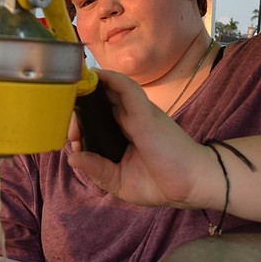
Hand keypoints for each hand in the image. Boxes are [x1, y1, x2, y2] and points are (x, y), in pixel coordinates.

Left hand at [66, 69, 215, 208]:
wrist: (190, 185)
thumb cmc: (160, 182)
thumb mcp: (119, 181)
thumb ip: (97, 169)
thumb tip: (72, 158)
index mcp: (122, 134)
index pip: (96, 119)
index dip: (78, 125)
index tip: (72, 140)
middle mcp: (128, 119)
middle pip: (100, 101)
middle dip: (78, 107)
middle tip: (70, 127)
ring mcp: (137, 113)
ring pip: (111, 89)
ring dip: (90, 89)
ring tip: (74, 95)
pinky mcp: (146, 112)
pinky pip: (127, 88)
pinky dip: (111, 79)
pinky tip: (95, 76)